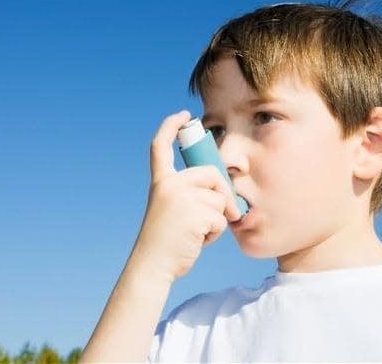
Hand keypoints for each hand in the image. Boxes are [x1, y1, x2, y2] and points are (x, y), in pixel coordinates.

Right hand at [131, 110, 240, 283]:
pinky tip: (198, 241)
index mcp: (161, 182)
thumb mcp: (174, 211)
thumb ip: (193, 196)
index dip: (171, 126)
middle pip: (211, 173)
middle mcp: (169, 184)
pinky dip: (216, 233)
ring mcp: (181, 197)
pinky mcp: (194, 213)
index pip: (160, 146)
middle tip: (229, 213)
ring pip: (220, 198)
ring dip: (217, 219)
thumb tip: (228, 195)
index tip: (183, 115)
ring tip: (197, 232)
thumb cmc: (167, 242)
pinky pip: (221, 217)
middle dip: (224, 192)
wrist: (152, 266)